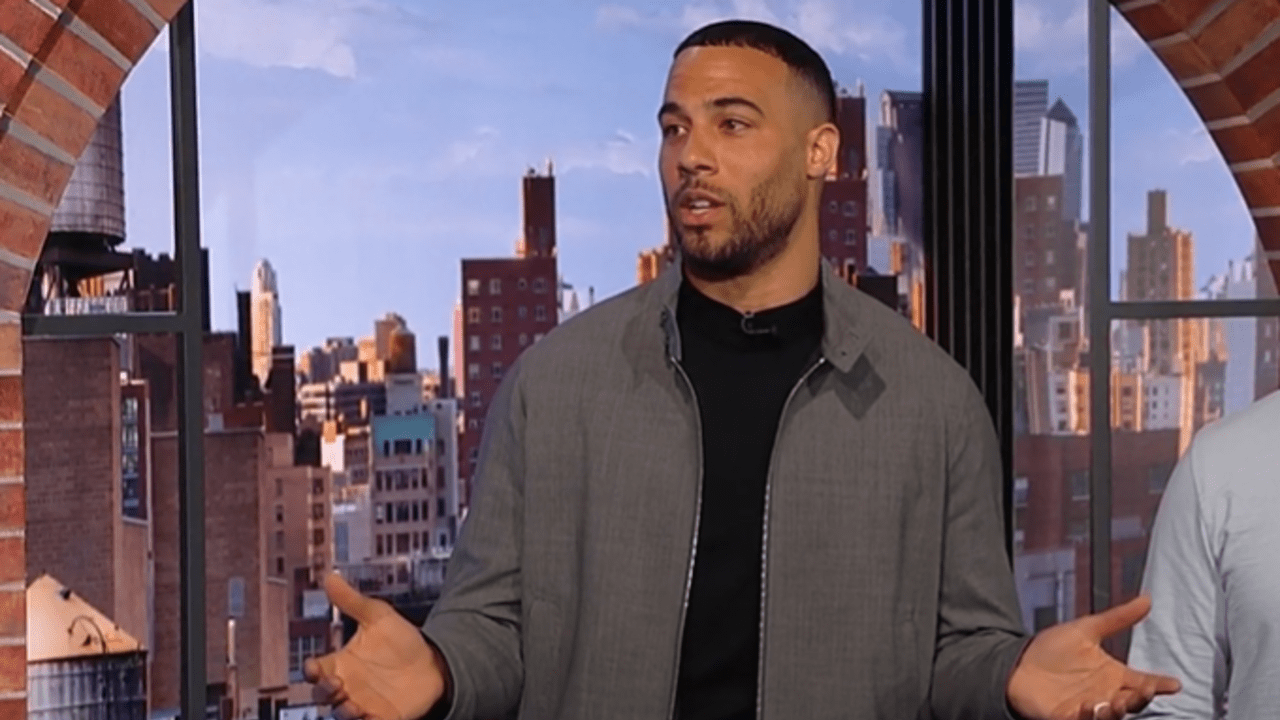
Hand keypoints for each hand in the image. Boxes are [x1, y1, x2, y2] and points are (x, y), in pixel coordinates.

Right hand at [305, 572, 448, 719]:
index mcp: (340, 663)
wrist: (434, 661)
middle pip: (322, 695)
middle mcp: (347, 686)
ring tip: (352, 706)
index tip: (314, 666)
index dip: (311, 670)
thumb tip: (330, 576)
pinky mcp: (382, 718)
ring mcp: (362, 704)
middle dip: (324, 692)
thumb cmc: (401, 641)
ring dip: (342, 712)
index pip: (314, 670)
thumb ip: (351, 601)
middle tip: (337, 684)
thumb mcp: (377, 616)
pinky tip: (367, 716)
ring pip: (340, 714)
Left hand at [1006, 595, 1180, 719]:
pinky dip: (1090, 716)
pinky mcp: (1067, 717)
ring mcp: (1088, 708)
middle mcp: (1106, 695)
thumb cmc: (1051, 649)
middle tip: (1144, 690)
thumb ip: (1117, 619)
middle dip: (1140, 699)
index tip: (1174, 684)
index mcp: (1114, 676)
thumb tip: (1147, 599)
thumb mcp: (1086, 630)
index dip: (1159, 684)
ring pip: (1112, 715)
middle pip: (1132, 702)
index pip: (1144, 682)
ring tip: (1115, 702)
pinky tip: (1091, 706)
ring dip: (1117, 710)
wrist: (1017, 663)